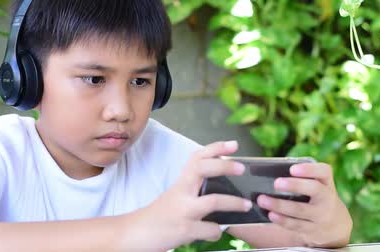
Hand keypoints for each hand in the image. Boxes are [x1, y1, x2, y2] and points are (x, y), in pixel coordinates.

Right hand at [130, 141, 251, 250]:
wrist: (133, 235)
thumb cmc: (157, 217)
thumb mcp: (174, 197)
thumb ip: (193, 191)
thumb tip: (221, 188)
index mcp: (180, 184)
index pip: (197, 158)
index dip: (215, 148)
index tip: (233, 145)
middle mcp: (181, 194)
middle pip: (203, 170)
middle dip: (224, 166)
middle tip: (242, 168)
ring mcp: (183, 212)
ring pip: (213, 201)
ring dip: (234, 202)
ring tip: (246, 205)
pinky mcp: (184, 230)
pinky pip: (209, 229)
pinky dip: (217, 231)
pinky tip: (216, 231)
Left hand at [256, 162, 351, 246]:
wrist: (333, 223)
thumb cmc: (315, 195)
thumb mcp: (315, 184)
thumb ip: (299, 178)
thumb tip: (268, 174)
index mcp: (326, 181)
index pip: (324, 171)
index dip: (309, 169)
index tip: (292, 168)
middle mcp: (327, 197)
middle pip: (314, 189)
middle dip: (295, 185)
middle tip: (276, 183)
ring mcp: (322, 215)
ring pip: (300, 210)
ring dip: (280, 205)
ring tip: (262, 200)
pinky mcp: (313, 230)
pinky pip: (296, 225)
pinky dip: (282, 220)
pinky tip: (270, 214)